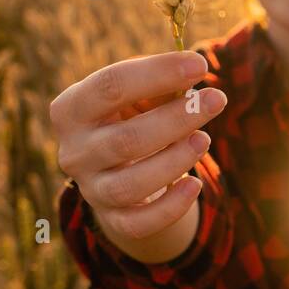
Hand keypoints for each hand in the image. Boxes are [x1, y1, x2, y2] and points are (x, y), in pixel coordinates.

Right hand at [50, 50, 226, 239]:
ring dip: (175, 161)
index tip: (200, 65)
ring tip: (205, 139)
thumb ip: (161, 85)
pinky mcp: (113, 219)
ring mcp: (91, 189)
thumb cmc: (132, 118)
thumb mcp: (139, 97)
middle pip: (126, 139)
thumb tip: (194, 73)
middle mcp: (74, 151)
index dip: (157, 74)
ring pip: (132, 184)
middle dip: (177, 119)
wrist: (118, 170)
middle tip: (216, 99)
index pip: (110, 86)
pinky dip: (171, 206)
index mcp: (72, 109)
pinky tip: (195, 186)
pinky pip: (140, 222)